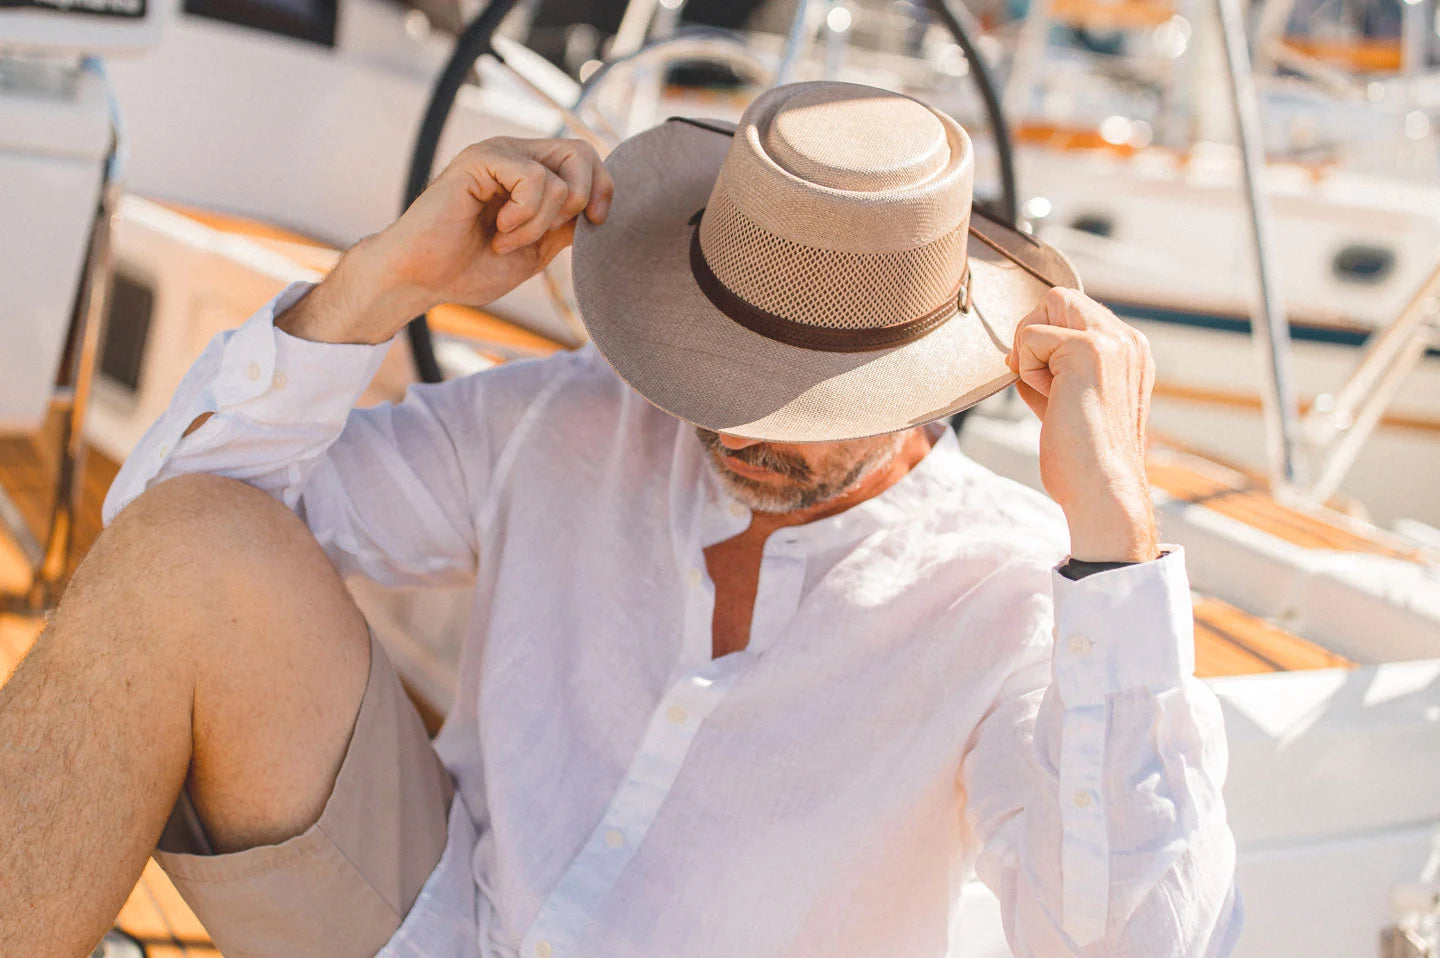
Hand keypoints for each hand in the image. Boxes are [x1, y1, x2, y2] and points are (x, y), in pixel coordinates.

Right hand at [279, 137, 612, 344]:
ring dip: (540, 223)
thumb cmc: (470, 268)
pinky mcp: (480, 159)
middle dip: (580, 202)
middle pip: (583, 153)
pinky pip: (534, 179)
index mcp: (532, 171)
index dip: (604, 191)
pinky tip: (498, 230)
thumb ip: (567, 227)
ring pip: (560, 176)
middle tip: (548, 233)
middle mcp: (516, 154)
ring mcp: (498, 153)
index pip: (588, 159)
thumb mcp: (537, 250)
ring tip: (506, 239)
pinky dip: (525, 217)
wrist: (422, 279)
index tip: (593, 225)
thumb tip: (601, 208)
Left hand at [1005, 288, 1158, 562]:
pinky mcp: (1090, 349)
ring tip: (1050, 393)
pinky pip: (1031, 336)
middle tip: (1037, 380)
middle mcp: (1128, 341)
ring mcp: (1113, 341)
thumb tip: (1016, 356)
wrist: (1102, 490)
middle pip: (1059, 297)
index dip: (1044, 341)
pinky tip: (1050, 400)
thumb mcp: (1068, 405)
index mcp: (1129, 353)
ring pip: (1047, 306)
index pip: (1073, 314)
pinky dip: (1027, 369)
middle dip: (1033, 334)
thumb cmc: (1082, 460)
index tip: (1043, 382)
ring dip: (1032, 353)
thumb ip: (1052, 374)